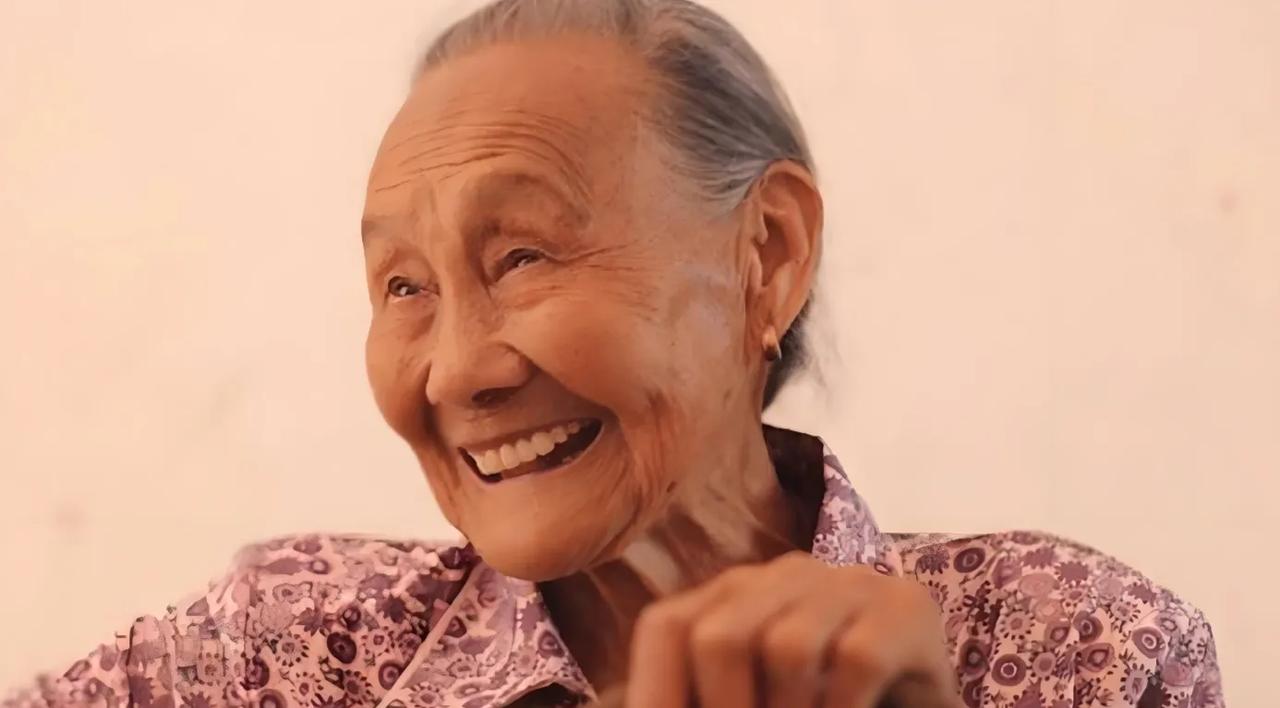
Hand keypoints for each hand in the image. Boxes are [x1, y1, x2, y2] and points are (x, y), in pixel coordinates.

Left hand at [621, 552, 959, 707]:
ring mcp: (848, 583)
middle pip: (719, 635)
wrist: (917, 703)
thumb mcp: (749, 700)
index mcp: (733, 594)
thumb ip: (690, 696)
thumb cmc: (820, 705)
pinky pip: (858, 659)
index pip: (666, 628)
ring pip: (788, 645)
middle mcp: (784, 576)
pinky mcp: (907, 606)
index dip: (660, 694)